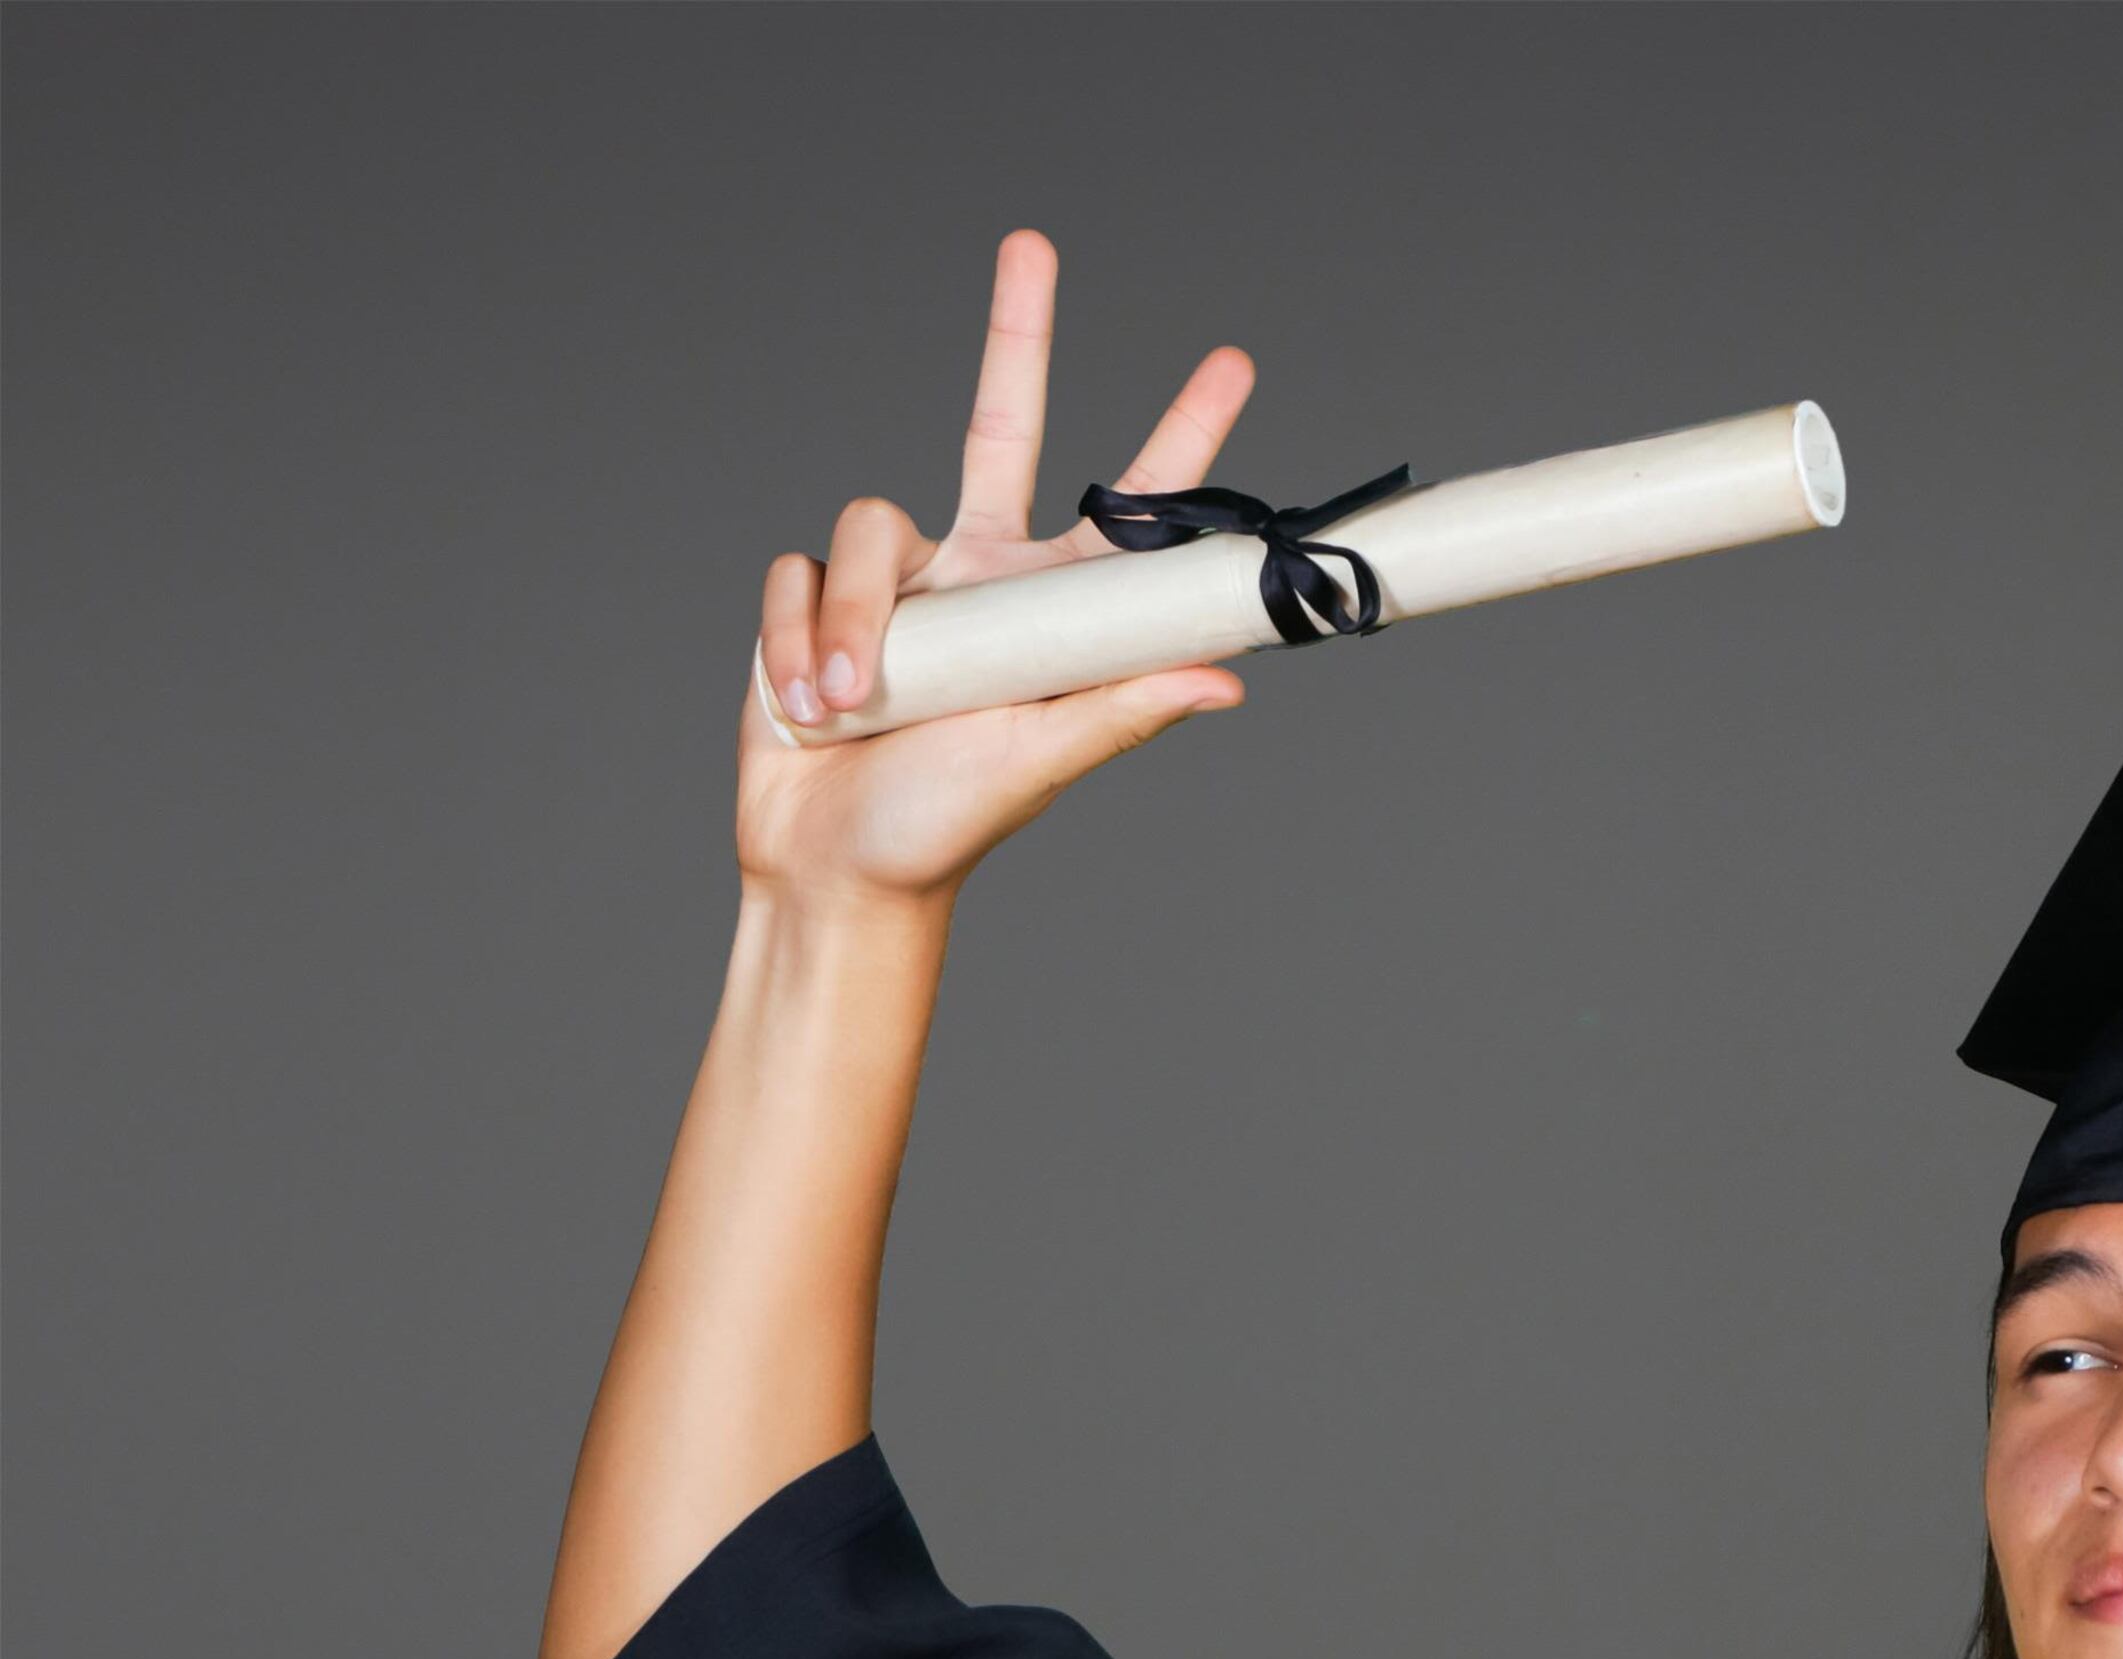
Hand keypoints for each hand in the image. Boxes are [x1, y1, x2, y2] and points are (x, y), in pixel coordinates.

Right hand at [733, 229, 1256, 912]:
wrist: (834, 867)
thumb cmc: (947, 825)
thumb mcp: (1042, 763)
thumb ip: (1123, 712)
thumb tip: (1227, 683)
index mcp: (1053, 606)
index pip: (1131, 509)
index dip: (1182, 438)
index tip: (1235, 363)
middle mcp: (982, 572)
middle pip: (1003, 421)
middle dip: (1019, 332)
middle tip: (1033, 242)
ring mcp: (900, 580)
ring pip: (874, 524)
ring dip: (865, 618)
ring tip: (859, 701)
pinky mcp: (815, 595)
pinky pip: (804, 576)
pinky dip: (802, 642)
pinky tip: (811, 704)